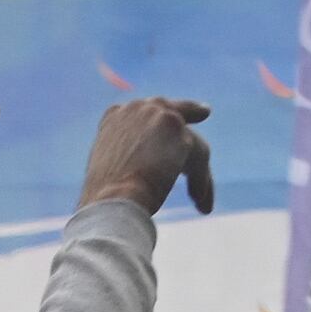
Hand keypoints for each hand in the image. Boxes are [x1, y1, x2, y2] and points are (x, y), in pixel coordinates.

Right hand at [80, 97, 214, 218]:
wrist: (111, 200)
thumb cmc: (105, 199)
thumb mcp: (109, 171)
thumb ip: (125, 157)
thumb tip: (139, 167)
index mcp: (115, 116)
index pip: (145, 112)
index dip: (160, 117)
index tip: (172, 118)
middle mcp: (136, 108)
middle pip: (172, 112)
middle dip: (190, 110)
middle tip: (204, 112)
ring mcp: (157, 115)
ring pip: (190, 141)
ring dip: (198, 173)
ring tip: (200, 200)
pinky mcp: (176, 128)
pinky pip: (198, 155)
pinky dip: (201, 180)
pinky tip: (200, 203)